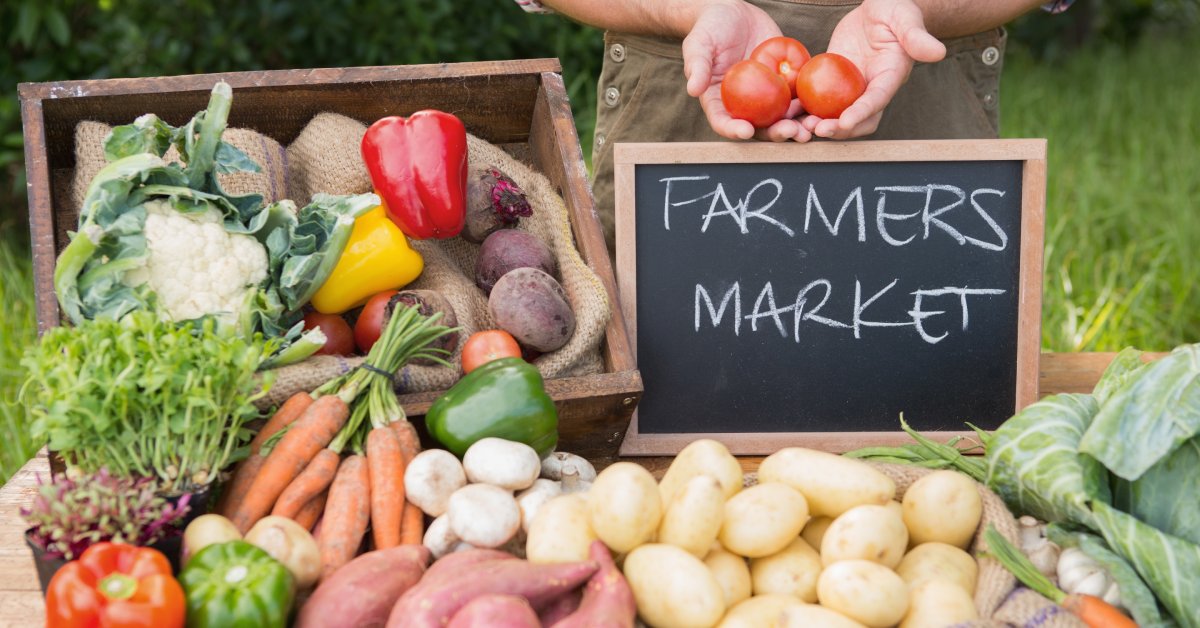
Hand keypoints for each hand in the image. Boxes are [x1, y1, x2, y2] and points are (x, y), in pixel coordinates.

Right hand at [683, 0, 810, 141]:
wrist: (733, 12)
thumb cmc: (710, 29)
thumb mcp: (698, 44)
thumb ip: (697, 66)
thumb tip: (693, 89)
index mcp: (720, 101)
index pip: (724, 122)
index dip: (734, 130)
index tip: (747, 131)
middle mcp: (744, 104)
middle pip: (760, 127)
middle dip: (776, 133)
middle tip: (791, 132)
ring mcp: (766, 95)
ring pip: (783, 116)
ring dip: (798, 125)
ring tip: (812, 127)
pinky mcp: (784, 82)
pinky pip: (798, 96)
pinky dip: (810, 104)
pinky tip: (822, 105)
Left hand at [802, 0, 946, 139]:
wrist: (875, 8)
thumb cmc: (895, 8)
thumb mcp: (905, 17)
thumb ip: (917, 36)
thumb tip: (938, 52)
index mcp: (890, 77)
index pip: (877, 100)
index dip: (862, 113)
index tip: (845, 122)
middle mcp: (870, 88)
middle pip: (857, 119)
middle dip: (839, 130)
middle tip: (817, 129)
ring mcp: (850, 88)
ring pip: (835, 115)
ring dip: (819, 124)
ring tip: (799, 125)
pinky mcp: (831, 82)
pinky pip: (817, 100)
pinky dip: (804, 109)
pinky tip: (788, 112)